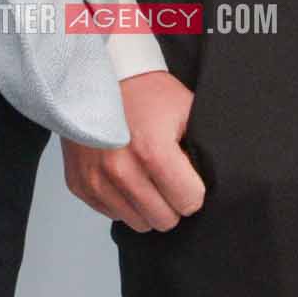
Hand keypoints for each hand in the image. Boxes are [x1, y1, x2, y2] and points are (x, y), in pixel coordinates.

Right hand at [62, 70, 206, 231]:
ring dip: (146, 205)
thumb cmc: (145, 91)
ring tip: (144, 174)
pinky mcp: (79, 184)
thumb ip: (204, 147)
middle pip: (164, 220)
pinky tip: (122, 174)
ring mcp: (96, 179)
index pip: (189, 203)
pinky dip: (121, 200)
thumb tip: (218, 179)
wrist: (101, 74)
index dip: (194, 189)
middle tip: (166, 175)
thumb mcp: (186, 109)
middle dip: (171, 201)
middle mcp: (120, 170)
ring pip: (137, 223)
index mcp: (152, 152)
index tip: (187, 174)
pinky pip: (111, 213)